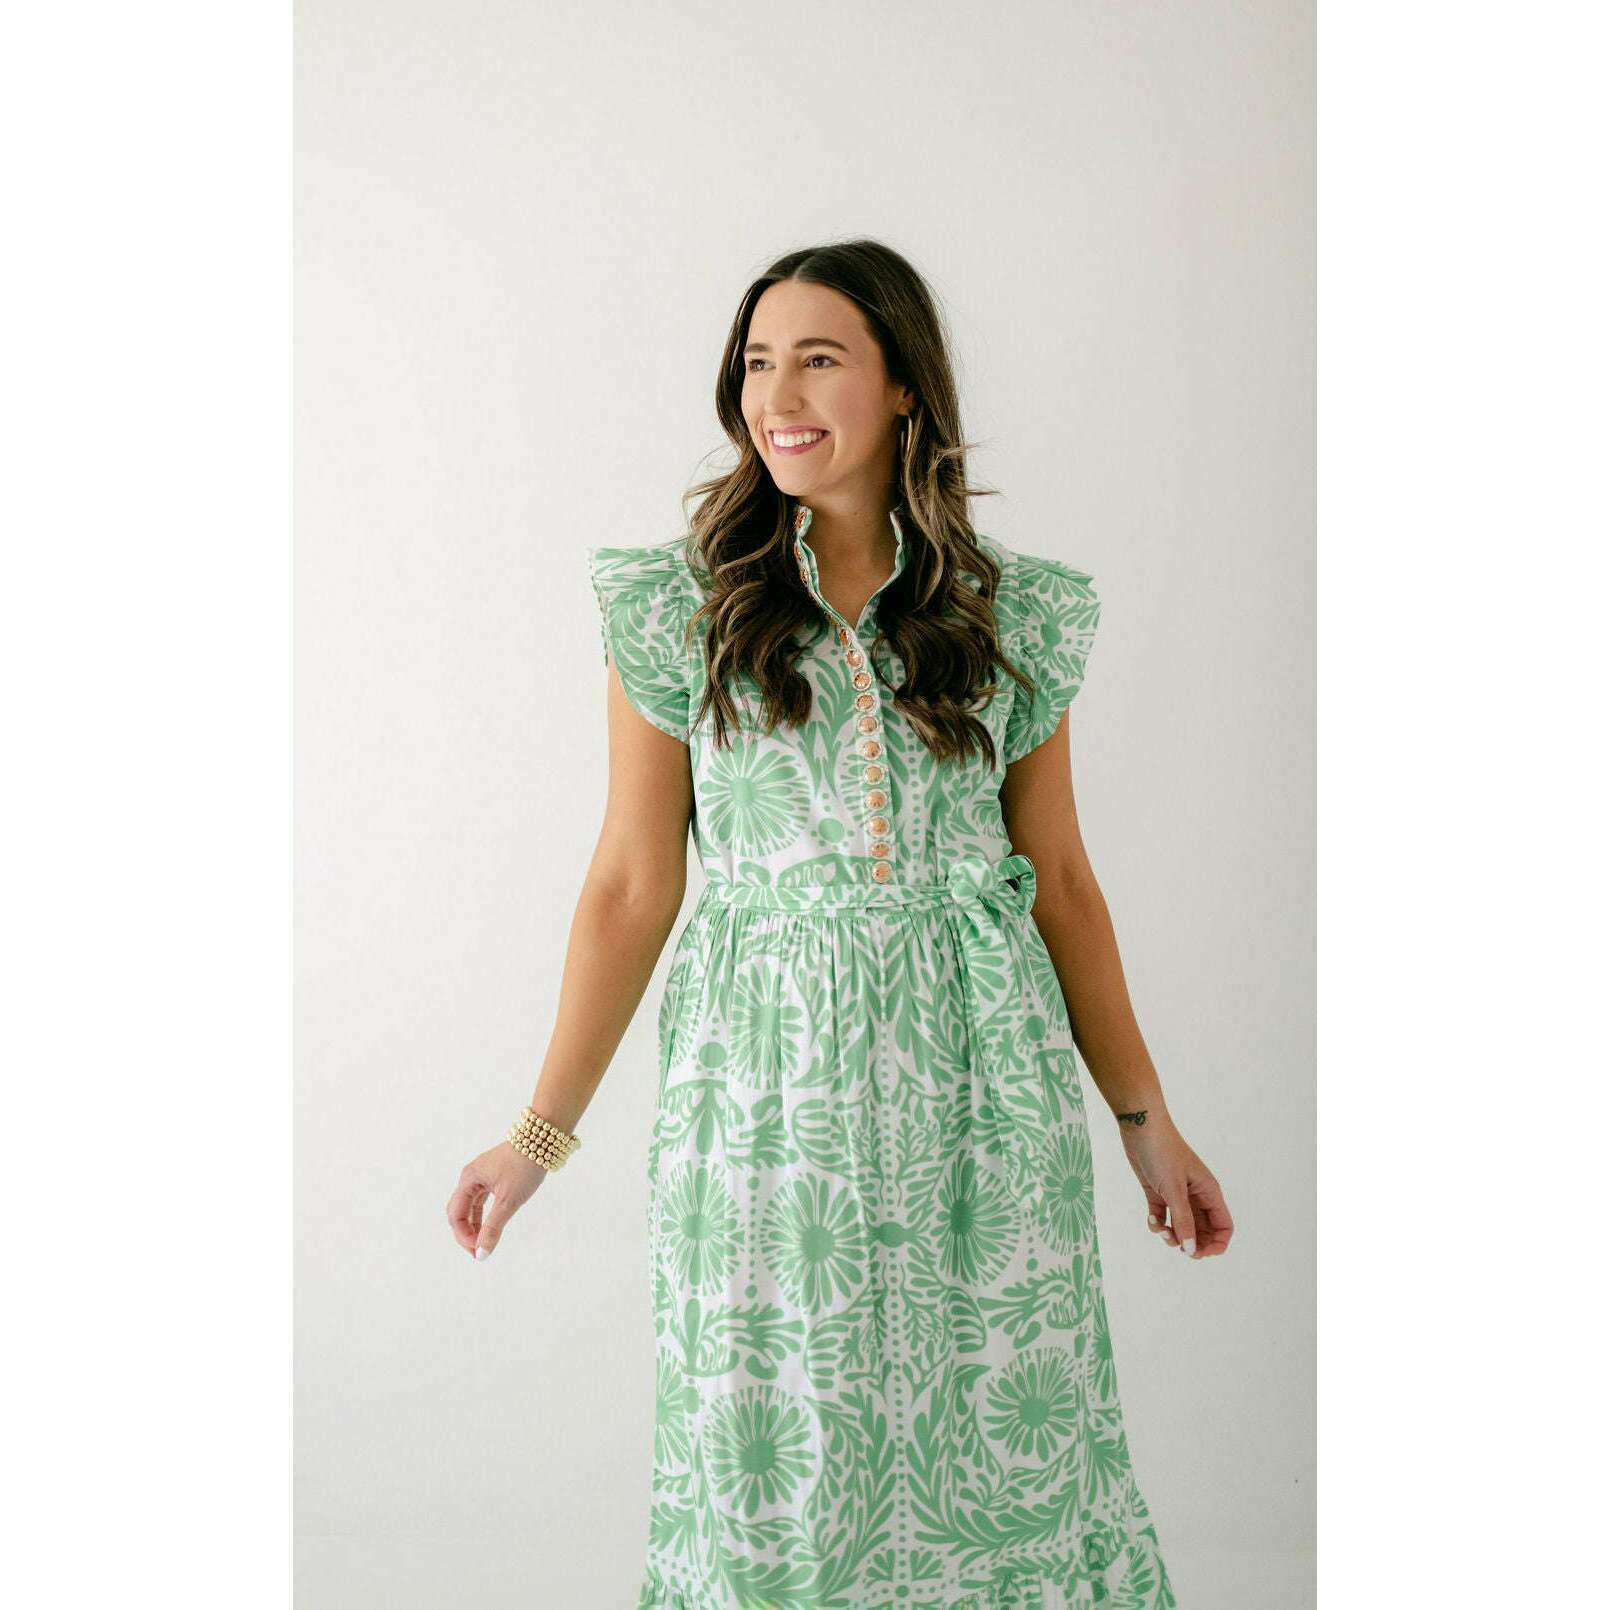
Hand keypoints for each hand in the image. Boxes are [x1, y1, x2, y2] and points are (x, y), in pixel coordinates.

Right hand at [446, 1142, 547, 1260]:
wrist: (542, 1139)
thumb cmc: (524, 1166)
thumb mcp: (509, 1200)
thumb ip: (493, 1228)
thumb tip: (481, 1254)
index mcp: (468, 1180)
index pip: (455, 1215)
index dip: (463, 1236)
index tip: (478, 1252)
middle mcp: (471, 1177)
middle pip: (458, 1211)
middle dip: (465, 1233)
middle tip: (479, 1252)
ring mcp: (481, 1176)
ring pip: (470, 1206)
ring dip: (474, 1226)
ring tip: (484, 1244)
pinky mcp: (492, 1176)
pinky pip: (481, 1199)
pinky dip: (483, 1215)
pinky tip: (490, 1227)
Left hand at [1116, 1109, 1232, 1259]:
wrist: (1140, 1128)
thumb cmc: (1162, 1153)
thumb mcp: (1174, 1189)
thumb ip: (1183, 1221)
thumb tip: (1191, 1250)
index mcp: (1209, 1192)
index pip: (1223, 1226)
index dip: (1216, 1244)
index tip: (1199, 1253)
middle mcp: (1196, 1196)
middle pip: (1203, 1231)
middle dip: (1192, 1244)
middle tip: (1179, 1248)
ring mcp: (1177, 1195)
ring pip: (1181, 1227)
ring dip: (1172, 1235)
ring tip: (1160, 1230)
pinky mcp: (1158, 1192)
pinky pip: (1162, 1218)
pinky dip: (1157, 1223)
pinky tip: (1151, 1218)